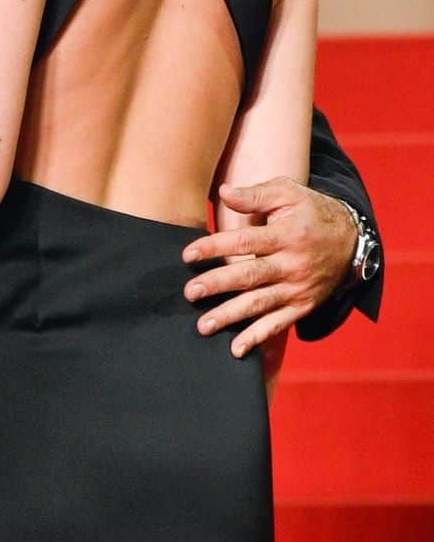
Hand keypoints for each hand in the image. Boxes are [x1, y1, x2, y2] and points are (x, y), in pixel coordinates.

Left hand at [181, 178, 357, 357]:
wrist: (352, 241)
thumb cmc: (312, 212)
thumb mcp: (289, 193)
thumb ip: (256, 195)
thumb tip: (224, 192)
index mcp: (286, 235)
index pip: (244, 242)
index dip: (215, 247)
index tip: (188, 255)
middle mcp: (292, 266)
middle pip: (250, 277)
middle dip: (217, 285)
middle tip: (190, 292)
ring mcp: (298, 289)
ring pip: (260, 305)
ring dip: (230, 316)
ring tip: (203, 325)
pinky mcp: (303, 307)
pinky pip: (278, 325)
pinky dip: (257, 338)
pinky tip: (235, 349)